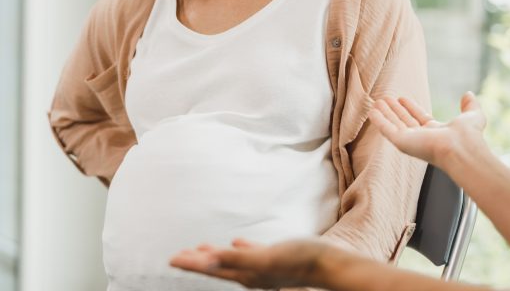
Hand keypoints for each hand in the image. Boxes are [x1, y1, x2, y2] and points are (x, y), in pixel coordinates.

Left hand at [170, 238, 328, 288]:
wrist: (330, 265)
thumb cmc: (300, 260)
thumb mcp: (266, 258)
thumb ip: (239, 257)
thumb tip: (210, 259)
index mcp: (246, 273)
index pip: (211, 268)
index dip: (191, 263)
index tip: (171, 259)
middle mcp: (251, 274)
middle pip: (217, 266)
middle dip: (198, 261)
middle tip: (179, 255)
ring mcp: (263, 267)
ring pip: (232, 260)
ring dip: (216, 255)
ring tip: (202, 248)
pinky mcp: (275, 259)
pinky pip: (250, 254)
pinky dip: (240, 248)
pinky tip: (238, 241)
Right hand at [368, 92, 486, 171]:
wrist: (462, 148)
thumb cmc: (469, 136)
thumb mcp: (472, 116)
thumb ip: (470, 106)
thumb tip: (468, 94)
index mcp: (436, 132)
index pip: (419, 118)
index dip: (410, 108)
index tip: (402, 98)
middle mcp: (421, 137)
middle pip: (404, 121)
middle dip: (394, 110)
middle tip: (385, 98)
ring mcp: (410, 140)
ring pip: (394, 124)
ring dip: (385, 113)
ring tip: (377, 101)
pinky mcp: (401, 142)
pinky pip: (386, 129)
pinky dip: (378, 120)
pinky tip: (372, 112)